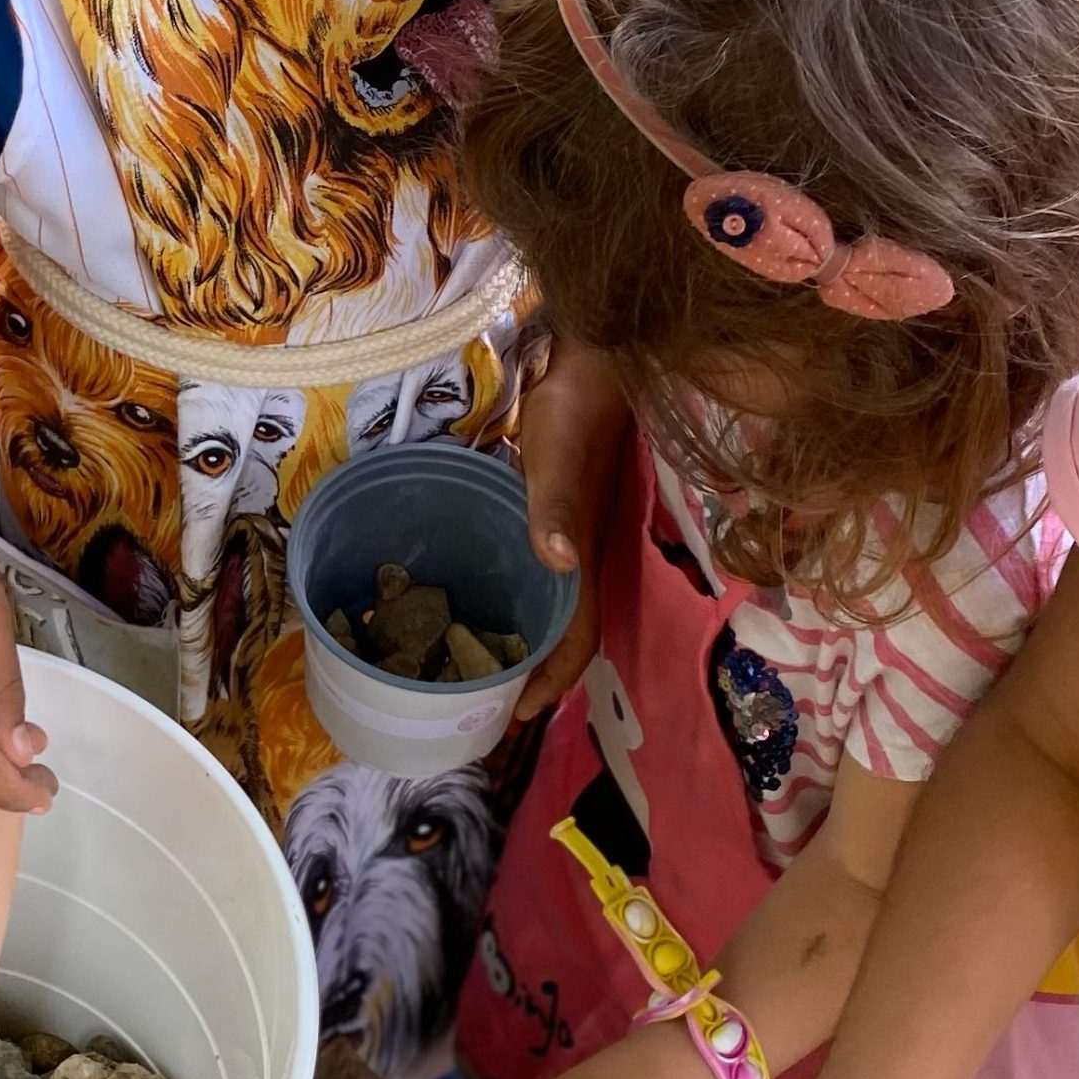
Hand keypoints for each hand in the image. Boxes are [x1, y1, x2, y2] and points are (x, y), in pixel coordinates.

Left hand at [515, 338, 629, 720]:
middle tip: (486, 706)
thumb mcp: (557, 460)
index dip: (552, 681)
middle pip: (567, 636)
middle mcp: (582, 559)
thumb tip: (560, 564)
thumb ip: (556, 508)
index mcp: (584, 559)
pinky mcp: (558, 516)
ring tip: (481, 668)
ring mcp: (572, 539)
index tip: (513, 716)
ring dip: (527, 644)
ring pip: (555, 610)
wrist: (598, 362)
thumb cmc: (575, 411)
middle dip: (535, 677)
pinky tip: (486, 600)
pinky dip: (519, 602)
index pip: (578, 639)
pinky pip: (542, 578)